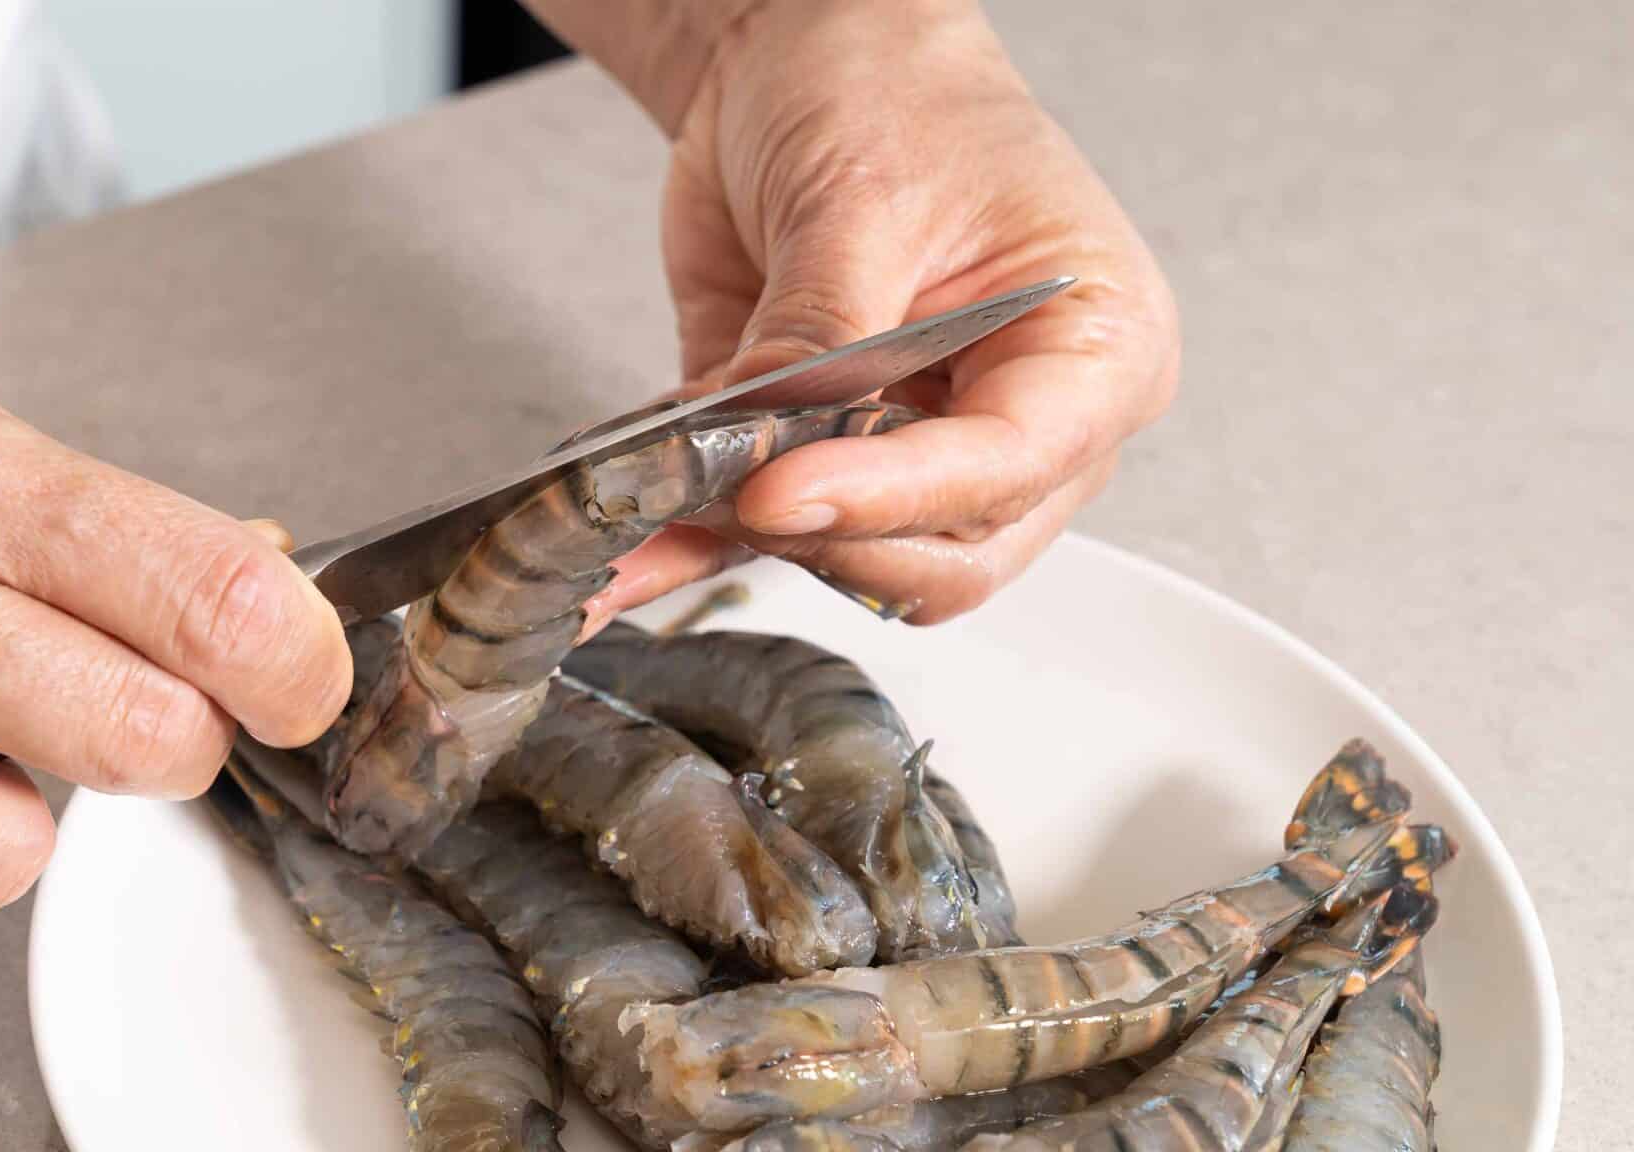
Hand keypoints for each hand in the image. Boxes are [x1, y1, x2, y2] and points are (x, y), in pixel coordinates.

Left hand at [591, 0, 1179, 624]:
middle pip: (948, 551)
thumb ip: (819, 336)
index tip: (785, 490)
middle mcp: (1018, 419)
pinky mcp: (822, 455)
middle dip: (834, 536)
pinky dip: (694, 547)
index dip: (893, 495)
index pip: (1008, 466)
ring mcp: (921, 447)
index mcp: (1092, 349)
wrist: (804, 53)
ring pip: (857, 563)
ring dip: (747, 550)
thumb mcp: (861, 197)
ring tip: (654, 519)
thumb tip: (765, 449)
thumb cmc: (893, 89)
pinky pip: (766, 532)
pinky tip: (634, 558)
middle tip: (735, 490)